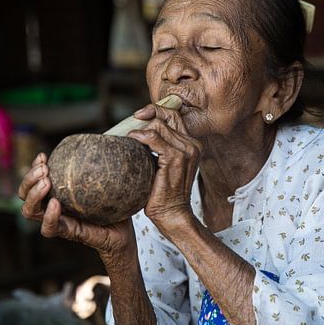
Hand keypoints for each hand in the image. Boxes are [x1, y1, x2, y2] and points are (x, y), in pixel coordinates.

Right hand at [18, 153, 135, 266]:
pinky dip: (49, 216)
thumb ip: (103, 164)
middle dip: (28, 179)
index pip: (35, 180)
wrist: (125, 234)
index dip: (33, 167)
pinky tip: (55, 204)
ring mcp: (59, 221)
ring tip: (46, 182)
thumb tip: (113, 137)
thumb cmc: (116, 206)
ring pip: (30, 211)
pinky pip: (50, 228)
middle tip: (44, 169)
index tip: (43, 156)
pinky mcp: (69, 233)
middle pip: (24, 194)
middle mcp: (54, 207)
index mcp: (59, 193)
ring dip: (33, 194)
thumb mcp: (108, 181)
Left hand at [129, 103, 201, 234]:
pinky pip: (153, 138)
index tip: (139, 116)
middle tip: (133, 124)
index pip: (174, 115)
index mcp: (192, 144)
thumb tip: (141, 130)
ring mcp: (186, 151)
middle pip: (167, 115)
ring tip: (131, 139)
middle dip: (148, 114)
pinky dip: (139, 137)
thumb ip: (161, 146)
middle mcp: (192, 145)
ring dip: (141, 129)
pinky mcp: (175, 158)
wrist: (172, 214)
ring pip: (158, 125)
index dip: (156, 111)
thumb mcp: (165, 164)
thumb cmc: (165, 192)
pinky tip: (131, 141)